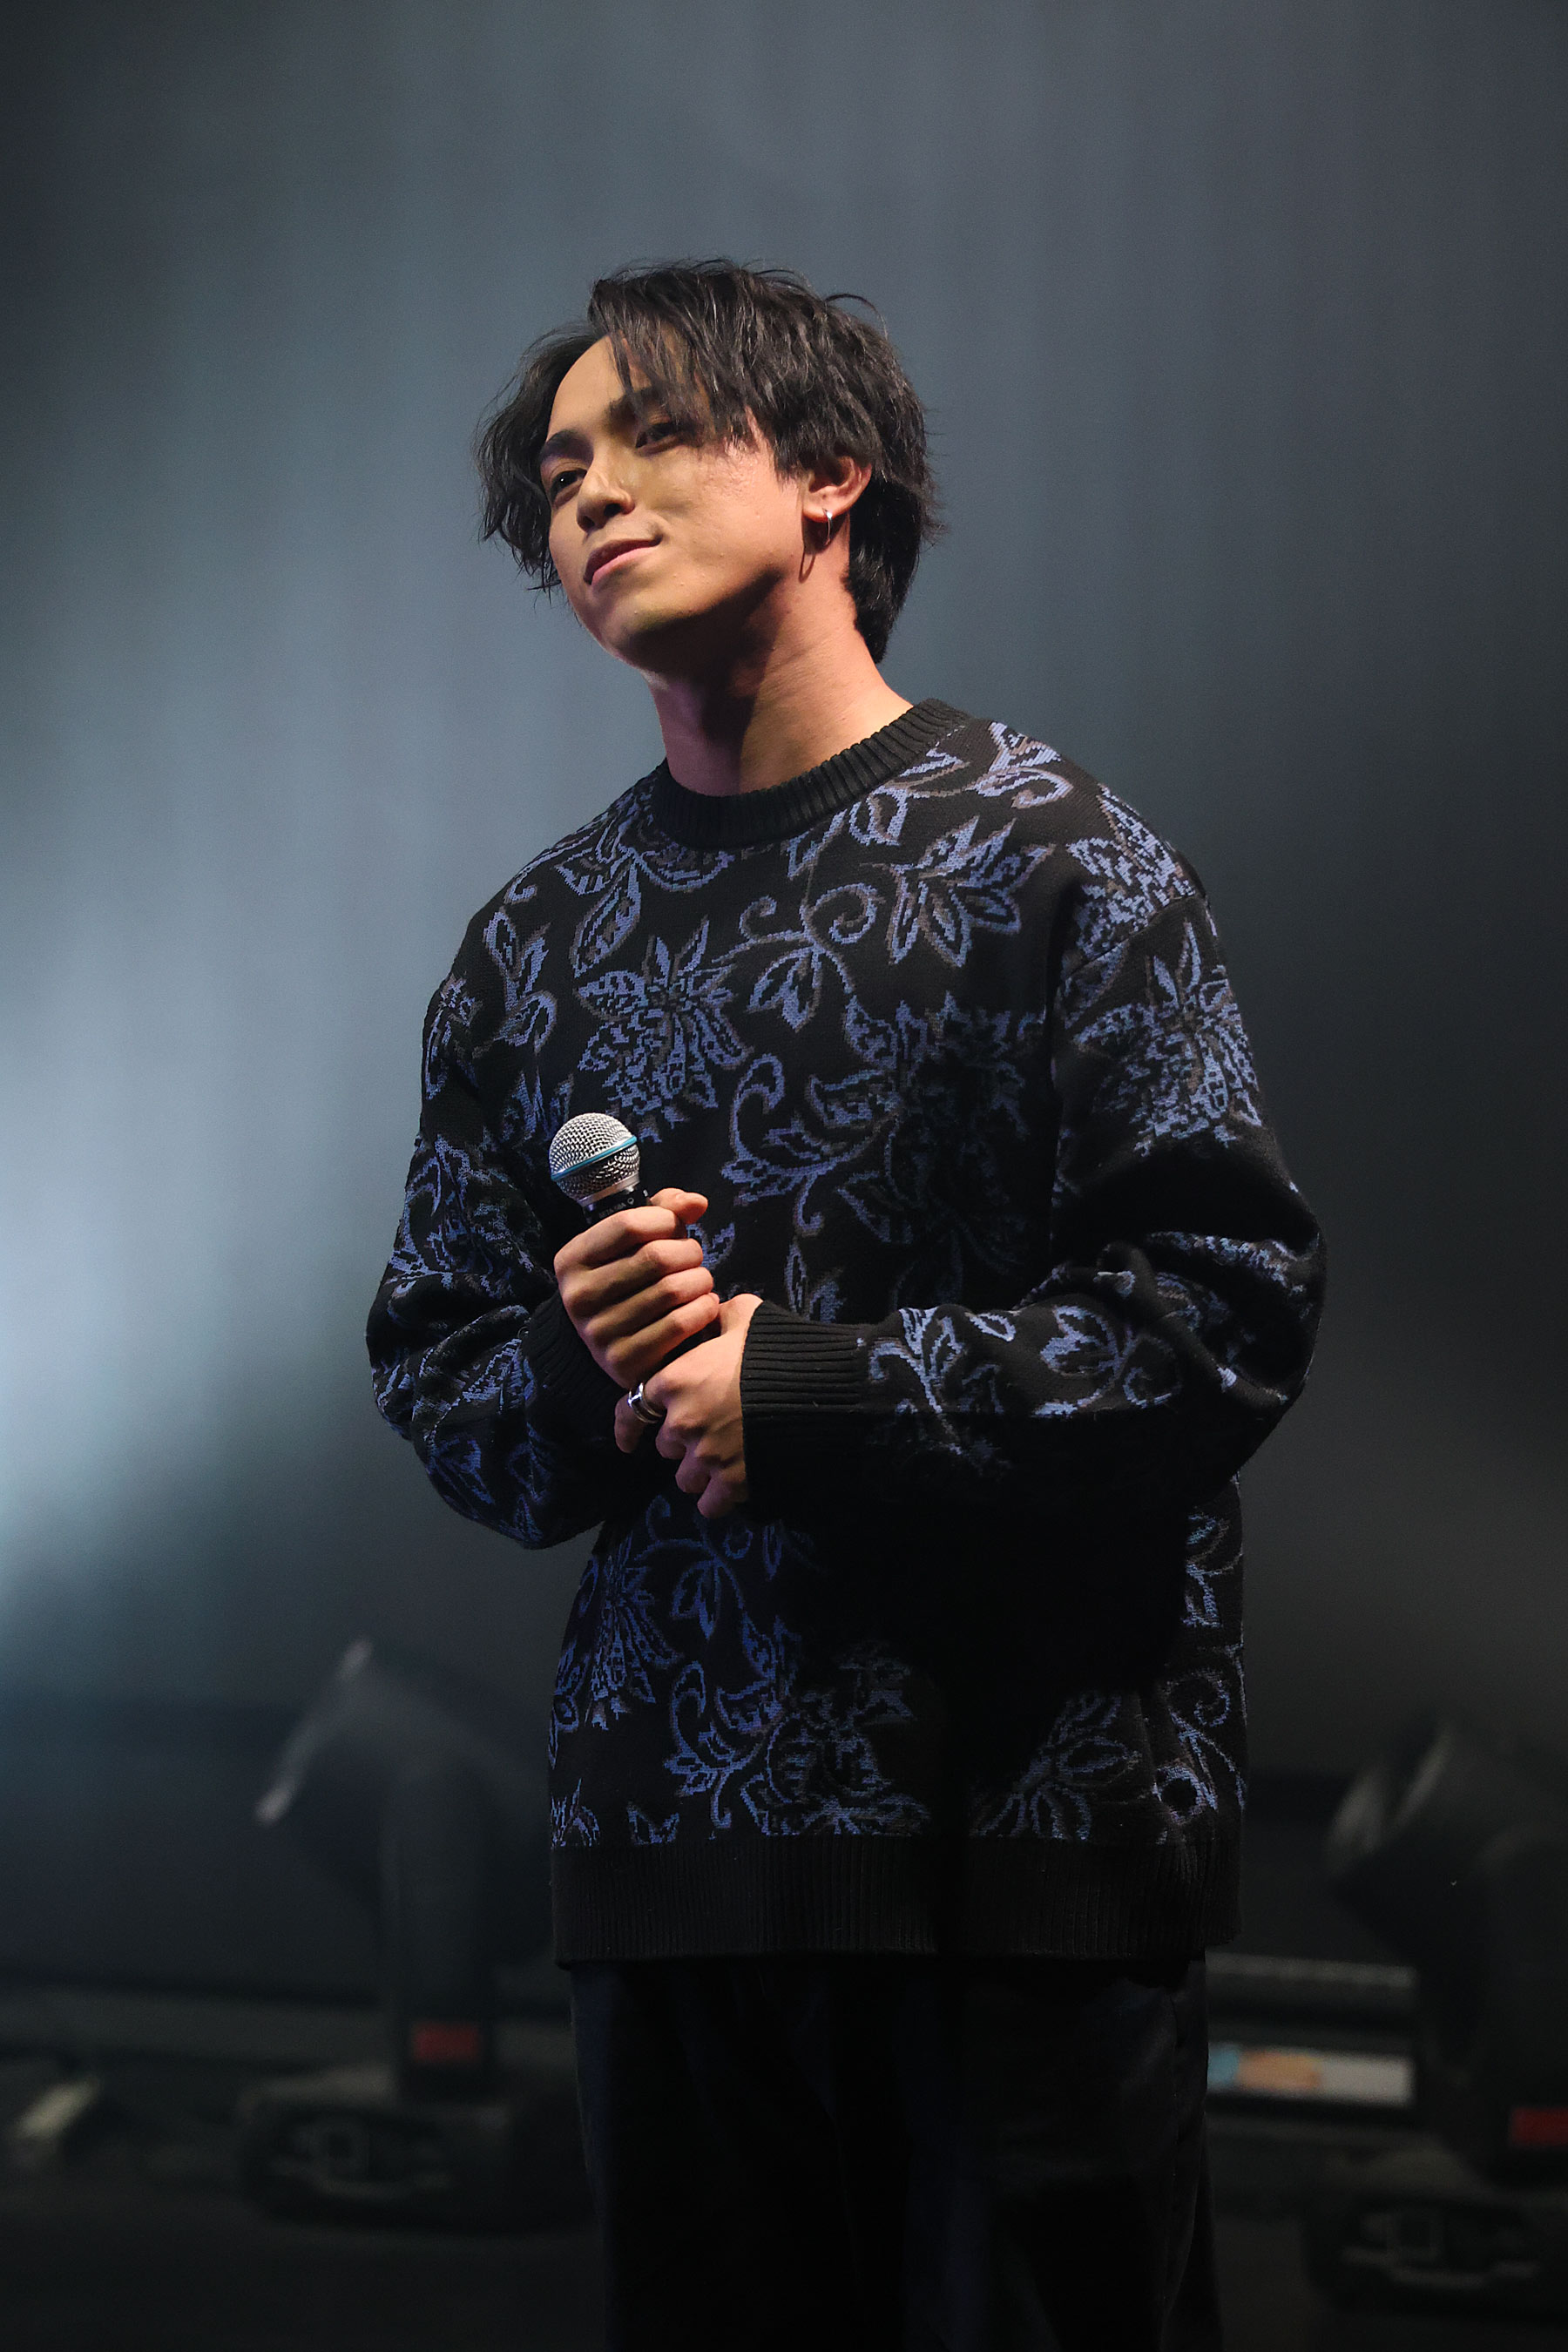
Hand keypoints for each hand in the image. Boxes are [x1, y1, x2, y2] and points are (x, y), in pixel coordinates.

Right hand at [553, 1188, 718, 1387]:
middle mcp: (579, 1298)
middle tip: (695, 1258)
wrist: (613, 1345)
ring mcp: (599, 1334)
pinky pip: (680, 1324)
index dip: (666, 1220)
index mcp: (572, 1261)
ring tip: (701, 1281)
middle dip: (689, 1252)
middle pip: (656, 1257)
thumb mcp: (632, 1241)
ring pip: (672, 1290)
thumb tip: (696, 1202)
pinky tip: (704, 1306)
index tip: (677, 1228)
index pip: (629, 1224)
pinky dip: (703, 1310)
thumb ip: (663, 1211)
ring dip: (701, 1280)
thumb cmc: (628, 1280)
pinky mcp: (625, 1362)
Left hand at [615, 1293, 760, 1519]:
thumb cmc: (777, 1348)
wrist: (818, 1389)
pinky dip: (718, 1500)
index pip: (632, 1410)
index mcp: (675, 1381)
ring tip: (722, 1463)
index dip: (628, 1428)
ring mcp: (706, 1456)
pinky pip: (709, 1505)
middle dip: (684, 1441)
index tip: (629, 1442)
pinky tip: (731, 1490)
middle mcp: (682, 1422)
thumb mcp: (745, 1314)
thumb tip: (713, 1315)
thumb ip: (719, 1318)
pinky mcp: (731, 1483)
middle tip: (710, 1433)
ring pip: (685, 1479)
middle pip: (667, 1446)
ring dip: (699, 1472)